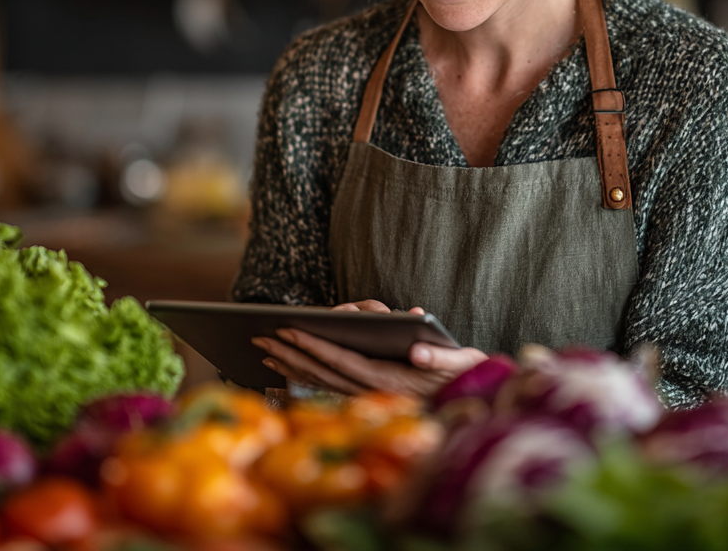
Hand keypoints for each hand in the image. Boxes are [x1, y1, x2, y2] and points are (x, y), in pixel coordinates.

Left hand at [251, 300, 486, 397]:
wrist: (467, 396)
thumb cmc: (461, 372)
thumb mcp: (457, 360)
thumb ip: (439, 355)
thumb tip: (418, 348)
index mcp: (387, 378)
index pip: (341, 361)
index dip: (313, 346)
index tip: (287, 331)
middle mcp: (371, 390)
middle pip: (322, 371)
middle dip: (290, 354)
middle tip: (260, 338)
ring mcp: (365, 394)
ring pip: (321, 381)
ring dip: (292, 367)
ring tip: (265, 354)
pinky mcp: (365, 393)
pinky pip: (328, 385)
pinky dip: (305, 377)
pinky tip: (287, 369)